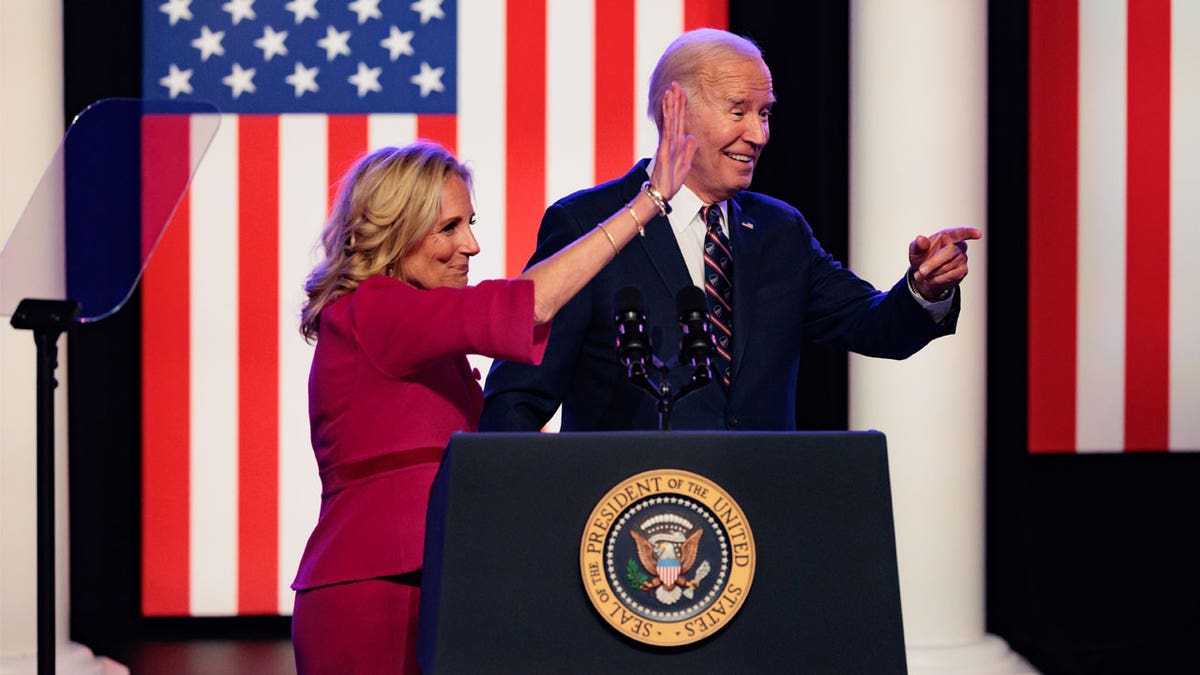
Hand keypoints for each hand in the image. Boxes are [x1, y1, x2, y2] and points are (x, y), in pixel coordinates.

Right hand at [648, 82, 695, 200]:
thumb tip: (691, 137)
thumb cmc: (672, 180)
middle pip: (675, 116)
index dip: (681, 106)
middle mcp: (671, 140)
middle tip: (675, 84)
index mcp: (677, 143)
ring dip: (671, 106)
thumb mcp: (685, 164)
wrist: (662, 192)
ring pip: (670, 121)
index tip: (682, 92)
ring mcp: (667, 144)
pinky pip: (668, 133)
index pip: (680, 120)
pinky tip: (669, 110)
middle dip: (675, 100)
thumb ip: (688, 150)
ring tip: (671, 92)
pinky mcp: (664, 150)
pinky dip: (669, 121)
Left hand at [907, 227, 981, 300]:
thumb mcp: (915, 251)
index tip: (978, 234)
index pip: (959, 232)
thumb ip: (917, 245)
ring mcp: (962, 258)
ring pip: (950, 265)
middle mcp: (958, 245)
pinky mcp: (963, 270)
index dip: (969, 233)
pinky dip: (939, 279)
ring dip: (934, 272)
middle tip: (921, 271)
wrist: (924, 275)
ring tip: (923, 274)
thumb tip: (921, 239)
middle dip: (934, 262)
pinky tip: (932, 278)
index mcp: (947, 236)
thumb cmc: (922, 258)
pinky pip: (952, 275)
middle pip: (950, 251)